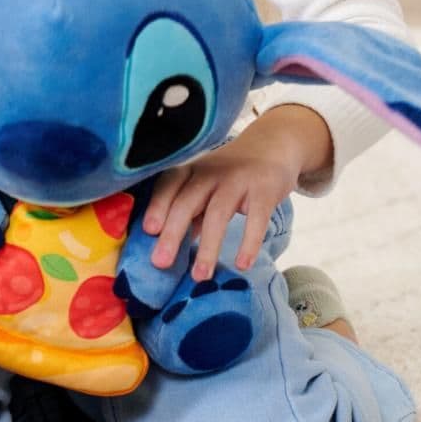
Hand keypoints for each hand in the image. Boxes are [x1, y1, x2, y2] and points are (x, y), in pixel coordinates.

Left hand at [141, 108, 324, 279]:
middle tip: (161, 263)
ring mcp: (238, 180)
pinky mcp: (264, 190)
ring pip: (218, 214)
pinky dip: (249, 243)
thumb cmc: (230, 174)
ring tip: (200, 276)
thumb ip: (188, 212)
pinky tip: (242, 265)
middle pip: (188, 202)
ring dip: (208, 247)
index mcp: (191, 170)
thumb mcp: (205, 185)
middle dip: (173, 232)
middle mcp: (211, 172)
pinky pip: (256, 219)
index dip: (158, 206)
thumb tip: (167, 247)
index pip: (169, 185)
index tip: (148, 230)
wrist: (273, 145)